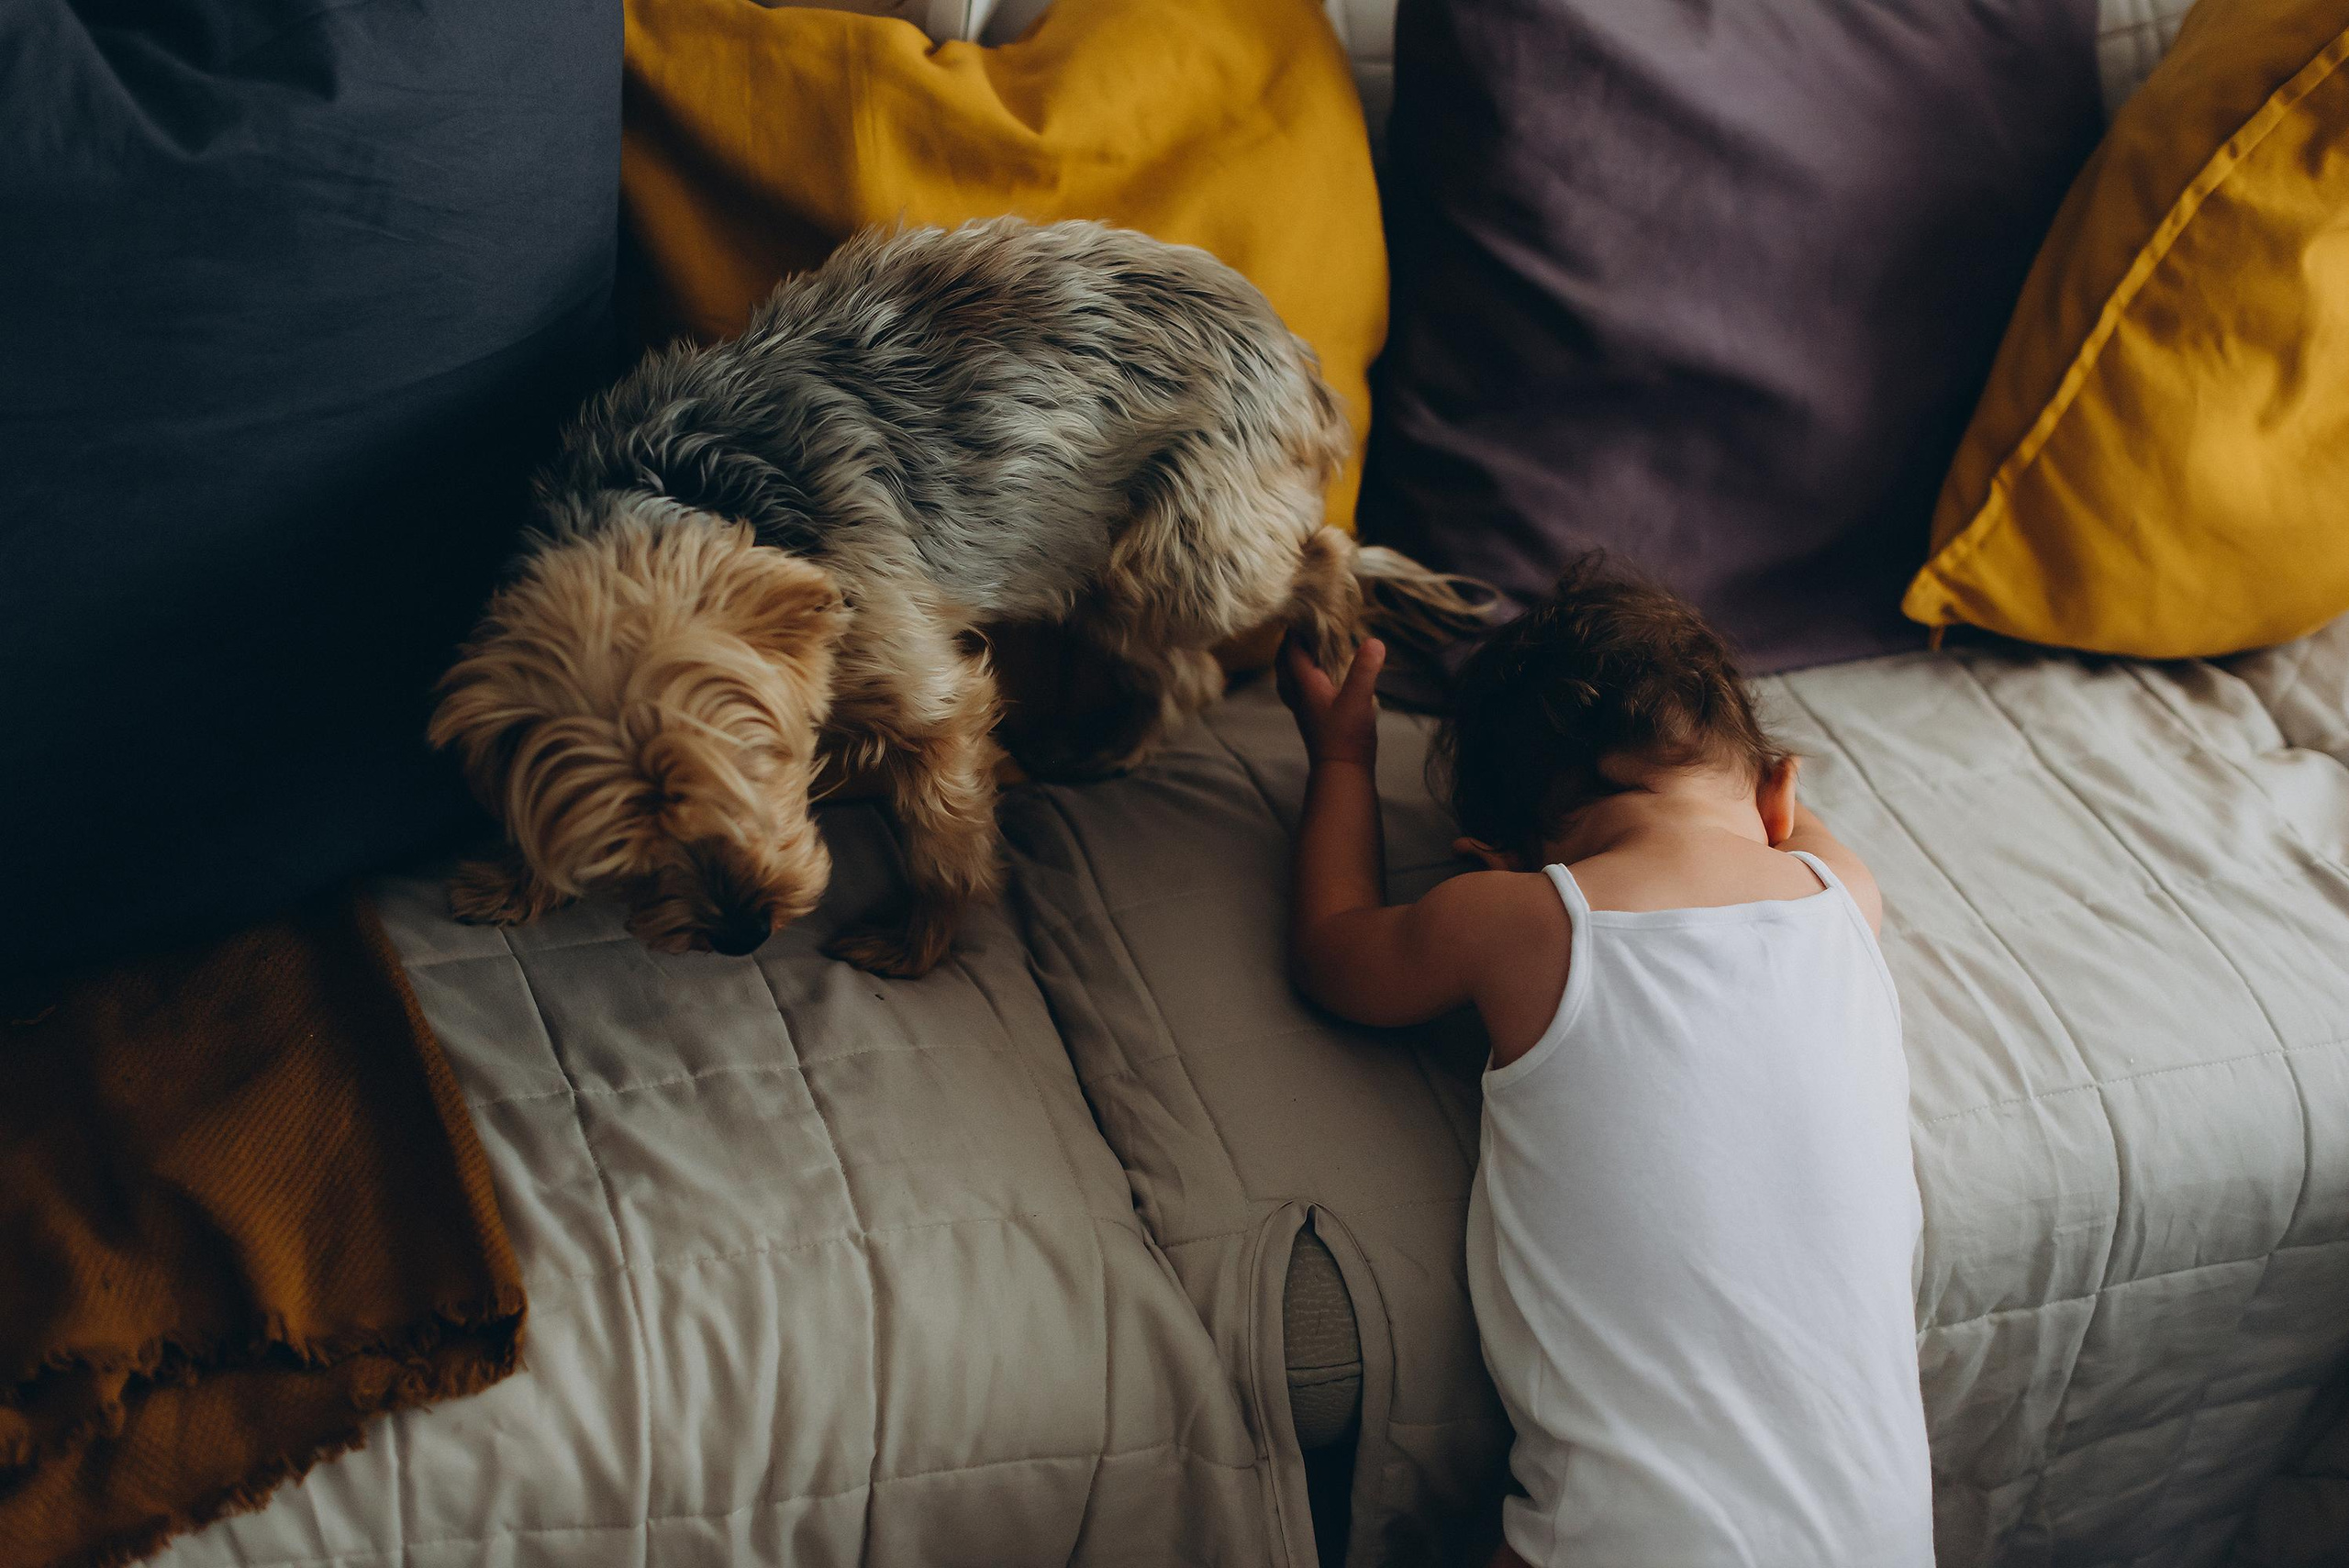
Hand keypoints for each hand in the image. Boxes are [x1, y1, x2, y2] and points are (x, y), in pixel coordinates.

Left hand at [1278, 635, 1383, 766]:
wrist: (1341, 772)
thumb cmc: (1346, 736)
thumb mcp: (1358, 698)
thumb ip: (1365, 669)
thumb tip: (1374, 641)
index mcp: (1304, 685)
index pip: (1291, 650)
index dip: (1295, 630)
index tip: (1303, 611)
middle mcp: (1299, 695)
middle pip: (1285, 663)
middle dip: (1291, 643)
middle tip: (1304, 626)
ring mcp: (1304, 707)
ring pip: (1291, 677)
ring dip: (1296, 659)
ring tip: (1311, 646)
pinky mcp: (1314, 717)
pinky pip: (1302, 688)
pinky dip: (1307, 675)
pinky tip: (1323, 676)